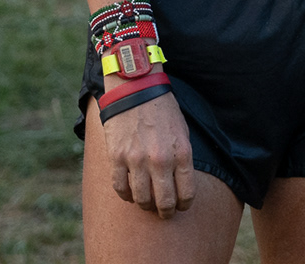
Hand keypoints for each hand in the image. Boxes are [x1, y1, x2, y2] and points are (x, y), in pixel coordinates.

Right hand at [102, 89, 194, 217]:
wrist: (135, 90)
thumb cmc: (163, 110)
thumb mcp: (182, 132)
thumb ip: (182, 158)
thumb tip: (180, 183)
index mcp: (181, 152)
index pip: (187, 193)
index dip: (185, 205)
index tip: (182, 207)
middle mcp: (160, 159)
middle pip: (164, 202)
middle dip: (166, 212)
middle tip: (165, 213)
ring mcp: (137, 160)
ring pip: (141, 200)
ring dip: (145, 206)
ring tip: (147, 204)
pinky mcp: (117, 158)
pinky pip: (120, 188)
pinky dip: (126, 196)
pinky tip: (130, 193)